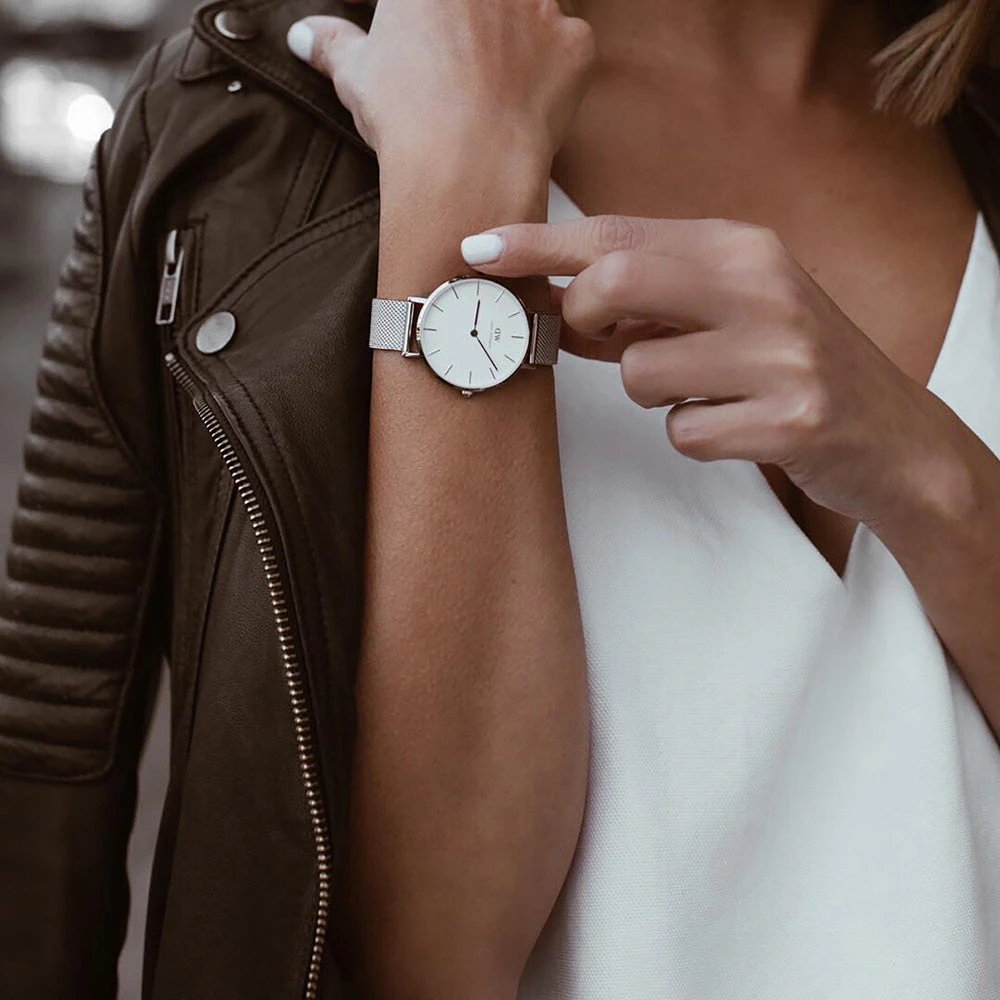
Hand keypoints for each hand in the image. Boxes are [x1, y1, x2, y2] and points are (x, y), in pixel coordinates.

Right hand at [286, 0, 594, 176]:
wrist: (465, 160)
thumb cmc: (405, 112)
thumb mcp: (357, 73)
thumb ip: (333, 43)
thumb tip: (303, 35)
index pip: (426, 2)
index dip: (423, 23)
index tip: (420, 42)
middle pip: (485, 3)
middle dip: (473, 23)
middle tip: (460, 62)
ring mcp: (542, 2)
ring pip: (531, 8)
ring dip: (515, 34)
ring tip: (492, 80)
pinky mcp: (576, 42)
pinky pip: (568, 45)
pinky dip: (552, 69)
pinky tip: (525, 101)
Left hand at [460, 214, 975, 529]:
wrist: (889, 433)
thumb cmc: (788, 363)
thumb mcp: (727, 311)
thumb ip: (648, 303)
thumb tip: (557, 301)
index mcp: (742, 247)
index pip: (616, 234)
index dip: (538, 243)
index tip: (480, 250)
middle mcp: (763, 285)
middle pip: (615, 282)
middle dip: (586, 317)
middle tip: (605, 338)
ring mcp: (780, 352)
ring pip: (638, 373)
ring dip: (654, 393)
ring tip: (710, 391)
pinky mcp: (789, 418)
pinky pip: (682, 433)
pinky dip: (694, 436)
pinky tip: (737, 426)